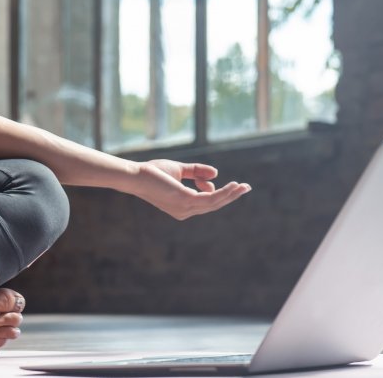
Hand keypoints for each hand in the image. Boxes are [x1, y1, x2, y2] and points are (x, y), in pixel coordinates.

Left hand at [127, 159, 249, 220]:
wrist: (136, 175)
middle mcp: (184, 211)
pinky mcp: (186, 201)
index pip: (205, 201)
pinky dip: (223, 192)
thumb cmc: (153, 173)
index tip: (218, 179)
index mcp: (182, 206)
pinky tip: (232, 185)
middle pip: (213, 204)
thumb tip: (216, 174)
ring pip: (214, 202)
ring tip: (244, 187)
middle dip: (230, 196)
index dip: (216, 190)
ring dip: (231, 194)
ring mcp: (185, 208)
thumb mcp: (179, 171)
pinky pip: (211, 198)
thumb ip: (196, 172)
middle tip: (246, 188)